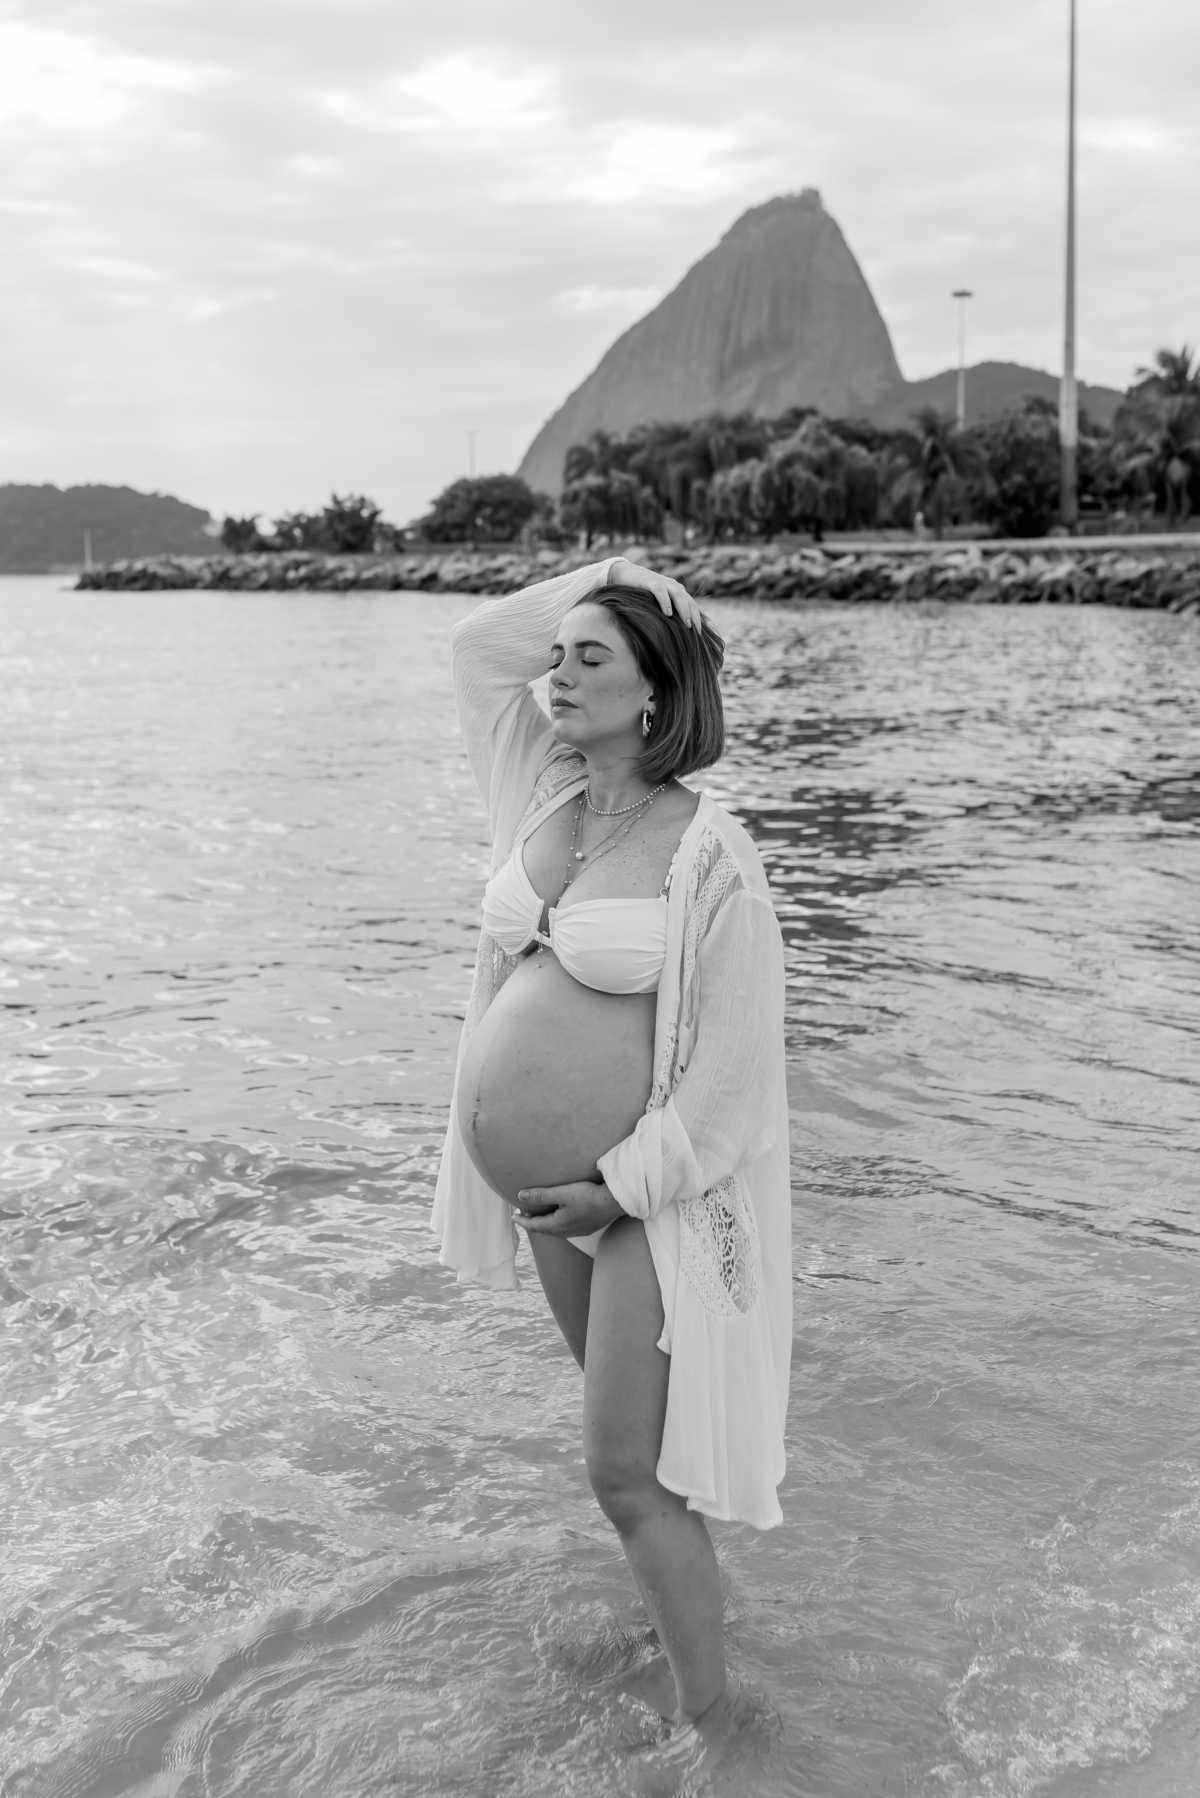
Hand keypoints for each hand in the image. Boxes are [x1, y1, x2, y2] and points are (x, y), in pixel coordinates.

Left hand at [510, 1179, 624, 1236]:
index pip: (534, 1226)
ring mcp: (578, 1231)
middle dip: (532, 1222)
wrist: (614, 1202)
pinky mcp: (586, 1228)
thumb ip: (541, 1195)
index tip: (513, 1216)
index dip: (522, 1221)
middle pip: (544, 1230)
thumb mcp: (562, 1193)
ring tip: (539, 1214)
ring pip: (555, 1230)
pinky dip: (556, 1223)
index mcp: (558, 1225)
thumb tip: (521, 1196)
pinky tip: (560, 1216)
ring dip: (545, 1223)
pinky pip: (565, 1228)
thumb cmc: (589, 1196)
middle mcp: (566, 1232)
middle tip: (523, 1214)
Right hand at [607, 557, 702, 630]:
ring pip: (678, 594)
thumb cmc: (639, 593)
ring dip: (683, 609)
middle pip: (688, 600)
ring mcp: (661, 581)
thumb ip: (665, 612)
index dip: (697, 619)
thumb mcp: (655, 603)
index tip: (699, 635)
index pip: (691, 605)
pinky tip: (667, 613)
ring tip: (686, 624)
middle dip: (693, 616)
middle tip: (695, 632)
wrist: (622, 573)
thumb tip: (673, 635)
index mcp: (676, 591)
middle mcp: (672, 585)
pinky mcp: (649, 580)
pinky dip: (665, 601)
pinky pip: (660, 590)